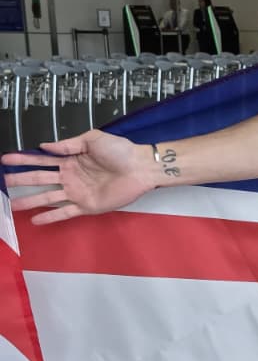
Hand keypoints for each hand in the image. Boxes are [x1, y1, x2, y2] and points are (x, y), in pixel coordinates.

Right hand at [2, 130, 154, 224]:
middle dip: (20, 180)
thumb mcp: (92, 139)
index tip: (5, 160)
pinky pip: (65, 212)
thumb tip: (44, 146)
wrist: (141, 167)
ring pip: (48, 198)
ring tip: (12, 206)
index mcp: (70, 159)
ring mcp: (77, 192)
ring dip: (30, 201)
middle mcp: (70, 177)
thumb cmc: (120, 151)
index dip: (23, 159)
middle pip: (40, 179)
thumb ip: (68, 144)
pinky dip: (50, 217)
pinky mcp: (87, 206)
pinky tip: (35, 221)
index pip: (42, 160)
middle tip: (3, 183)